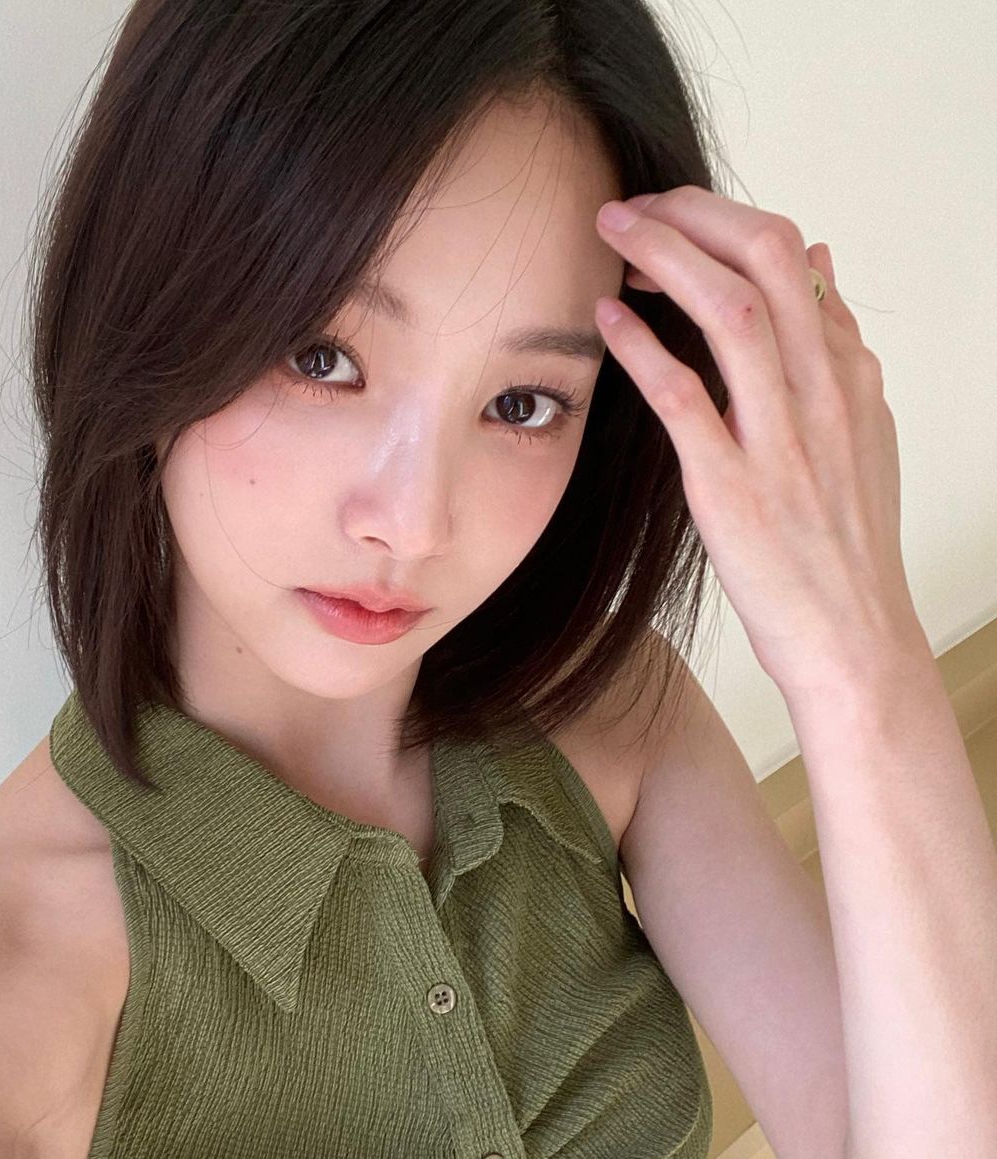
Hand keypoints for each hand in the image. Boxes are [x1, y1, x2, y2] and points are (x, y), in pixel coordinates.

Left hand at [593, 185, 924, 701]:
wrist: (856, 643)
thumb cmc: (845, 547)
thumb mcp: (861, 430)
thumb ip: (836, 346)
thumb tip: (822, 259)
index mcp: (847, 376)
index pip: (793, 255)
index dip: (722, 220)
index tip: (671, 218)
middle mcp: (822, 393)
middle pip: (767, 256)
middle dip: (692, 213)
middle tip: (631, 206)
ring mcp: (781, 439)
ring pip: (732, 310)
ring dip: (665, 257)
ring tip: (612, 235)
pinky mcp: (735, 490)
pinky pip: (686, 398)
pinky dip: (644, 348)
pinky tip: (607, 320)